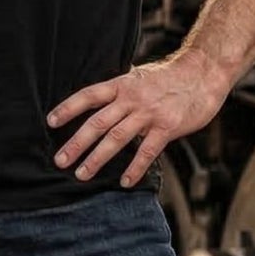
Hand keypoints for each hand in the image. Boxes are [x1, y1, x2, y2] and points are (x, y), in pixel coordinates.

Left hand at [47, 49, 233, 186]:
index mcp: (122, 85)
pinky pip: (147, 151)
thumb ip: (120, 90)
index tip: (50, 121)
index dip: (68, 108)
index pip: (89, 96)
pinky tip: (125, 182)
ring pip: (117, 138)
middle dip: (76, 143)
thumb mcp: (139, 77)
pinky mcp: (168, 127)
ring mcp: (149, 113)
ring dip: (97, 158)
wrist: (204, 73)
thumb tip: (98, 99)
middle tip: (60, 161)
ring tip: (82, 174)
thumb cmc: (170, 77)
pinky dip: (135, 168)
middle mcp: (132, 98)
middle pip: (97, 122)